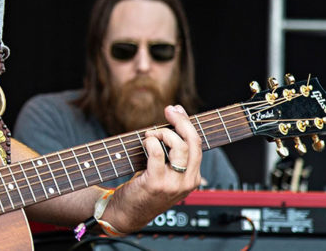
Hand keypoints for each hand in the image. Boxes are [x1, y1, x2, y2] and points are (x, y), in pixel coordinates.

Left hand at [103, 105, 201, 231]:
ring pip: (179, 146)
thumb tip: (174, 120)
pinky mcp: (156, 183)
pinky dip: (151, 142)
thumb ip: (173, 153)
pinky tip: (145, 142)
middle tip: (168, 111)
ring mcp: (173, 184)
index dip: (187, 123)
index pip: (197, 144)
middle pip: (193, 142)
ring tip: (151, 135)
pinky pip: (157, 153)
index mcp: (193, 178)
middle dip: (181, 121)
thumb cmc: (145, 189)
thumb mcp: (166, 173)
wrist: (128, 214)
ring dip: (163, 133)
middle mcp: (186, 182)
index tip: (177, 110)